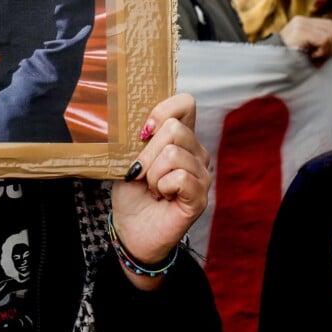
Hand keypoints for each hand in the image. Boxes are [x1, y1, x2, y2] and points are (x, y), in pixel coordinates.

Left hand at [110, 93, 210, 289]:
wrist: (131, 229)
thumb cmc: (132, 192)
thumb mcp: (129, 157)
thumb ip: (138, 136)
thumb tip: (141, 123)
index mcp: (181, 137)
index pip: (185, 103)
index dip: (162, 111)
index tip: (143, 132)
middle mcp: (197, 152)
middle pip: (174, 129)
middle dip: (147, 152)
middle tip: (143, 173)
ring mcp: (202, 174)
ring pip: (172, 154)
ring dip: (152, 174)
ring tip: (153, 188)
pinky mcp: (200, 196)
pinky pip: (179, 177)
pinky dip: (161, 187)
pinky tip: (162, 197)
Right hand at [279, 15, 331, 64]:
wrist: (271, 63)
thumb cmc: (288, 59)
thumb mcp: (304, 47)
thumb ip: (316, 41)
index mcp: (302, 22)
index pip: (329, 25)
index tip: (330, 54)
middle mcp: (301, 20)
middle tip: (324, 58)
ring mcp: (300, 25)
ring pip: (330, 34)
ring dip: (327, 50)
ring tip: (316, 58)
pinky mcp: (300, 32)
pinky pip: (324, 40)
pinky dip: (323, 52)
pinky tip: (313, 57)